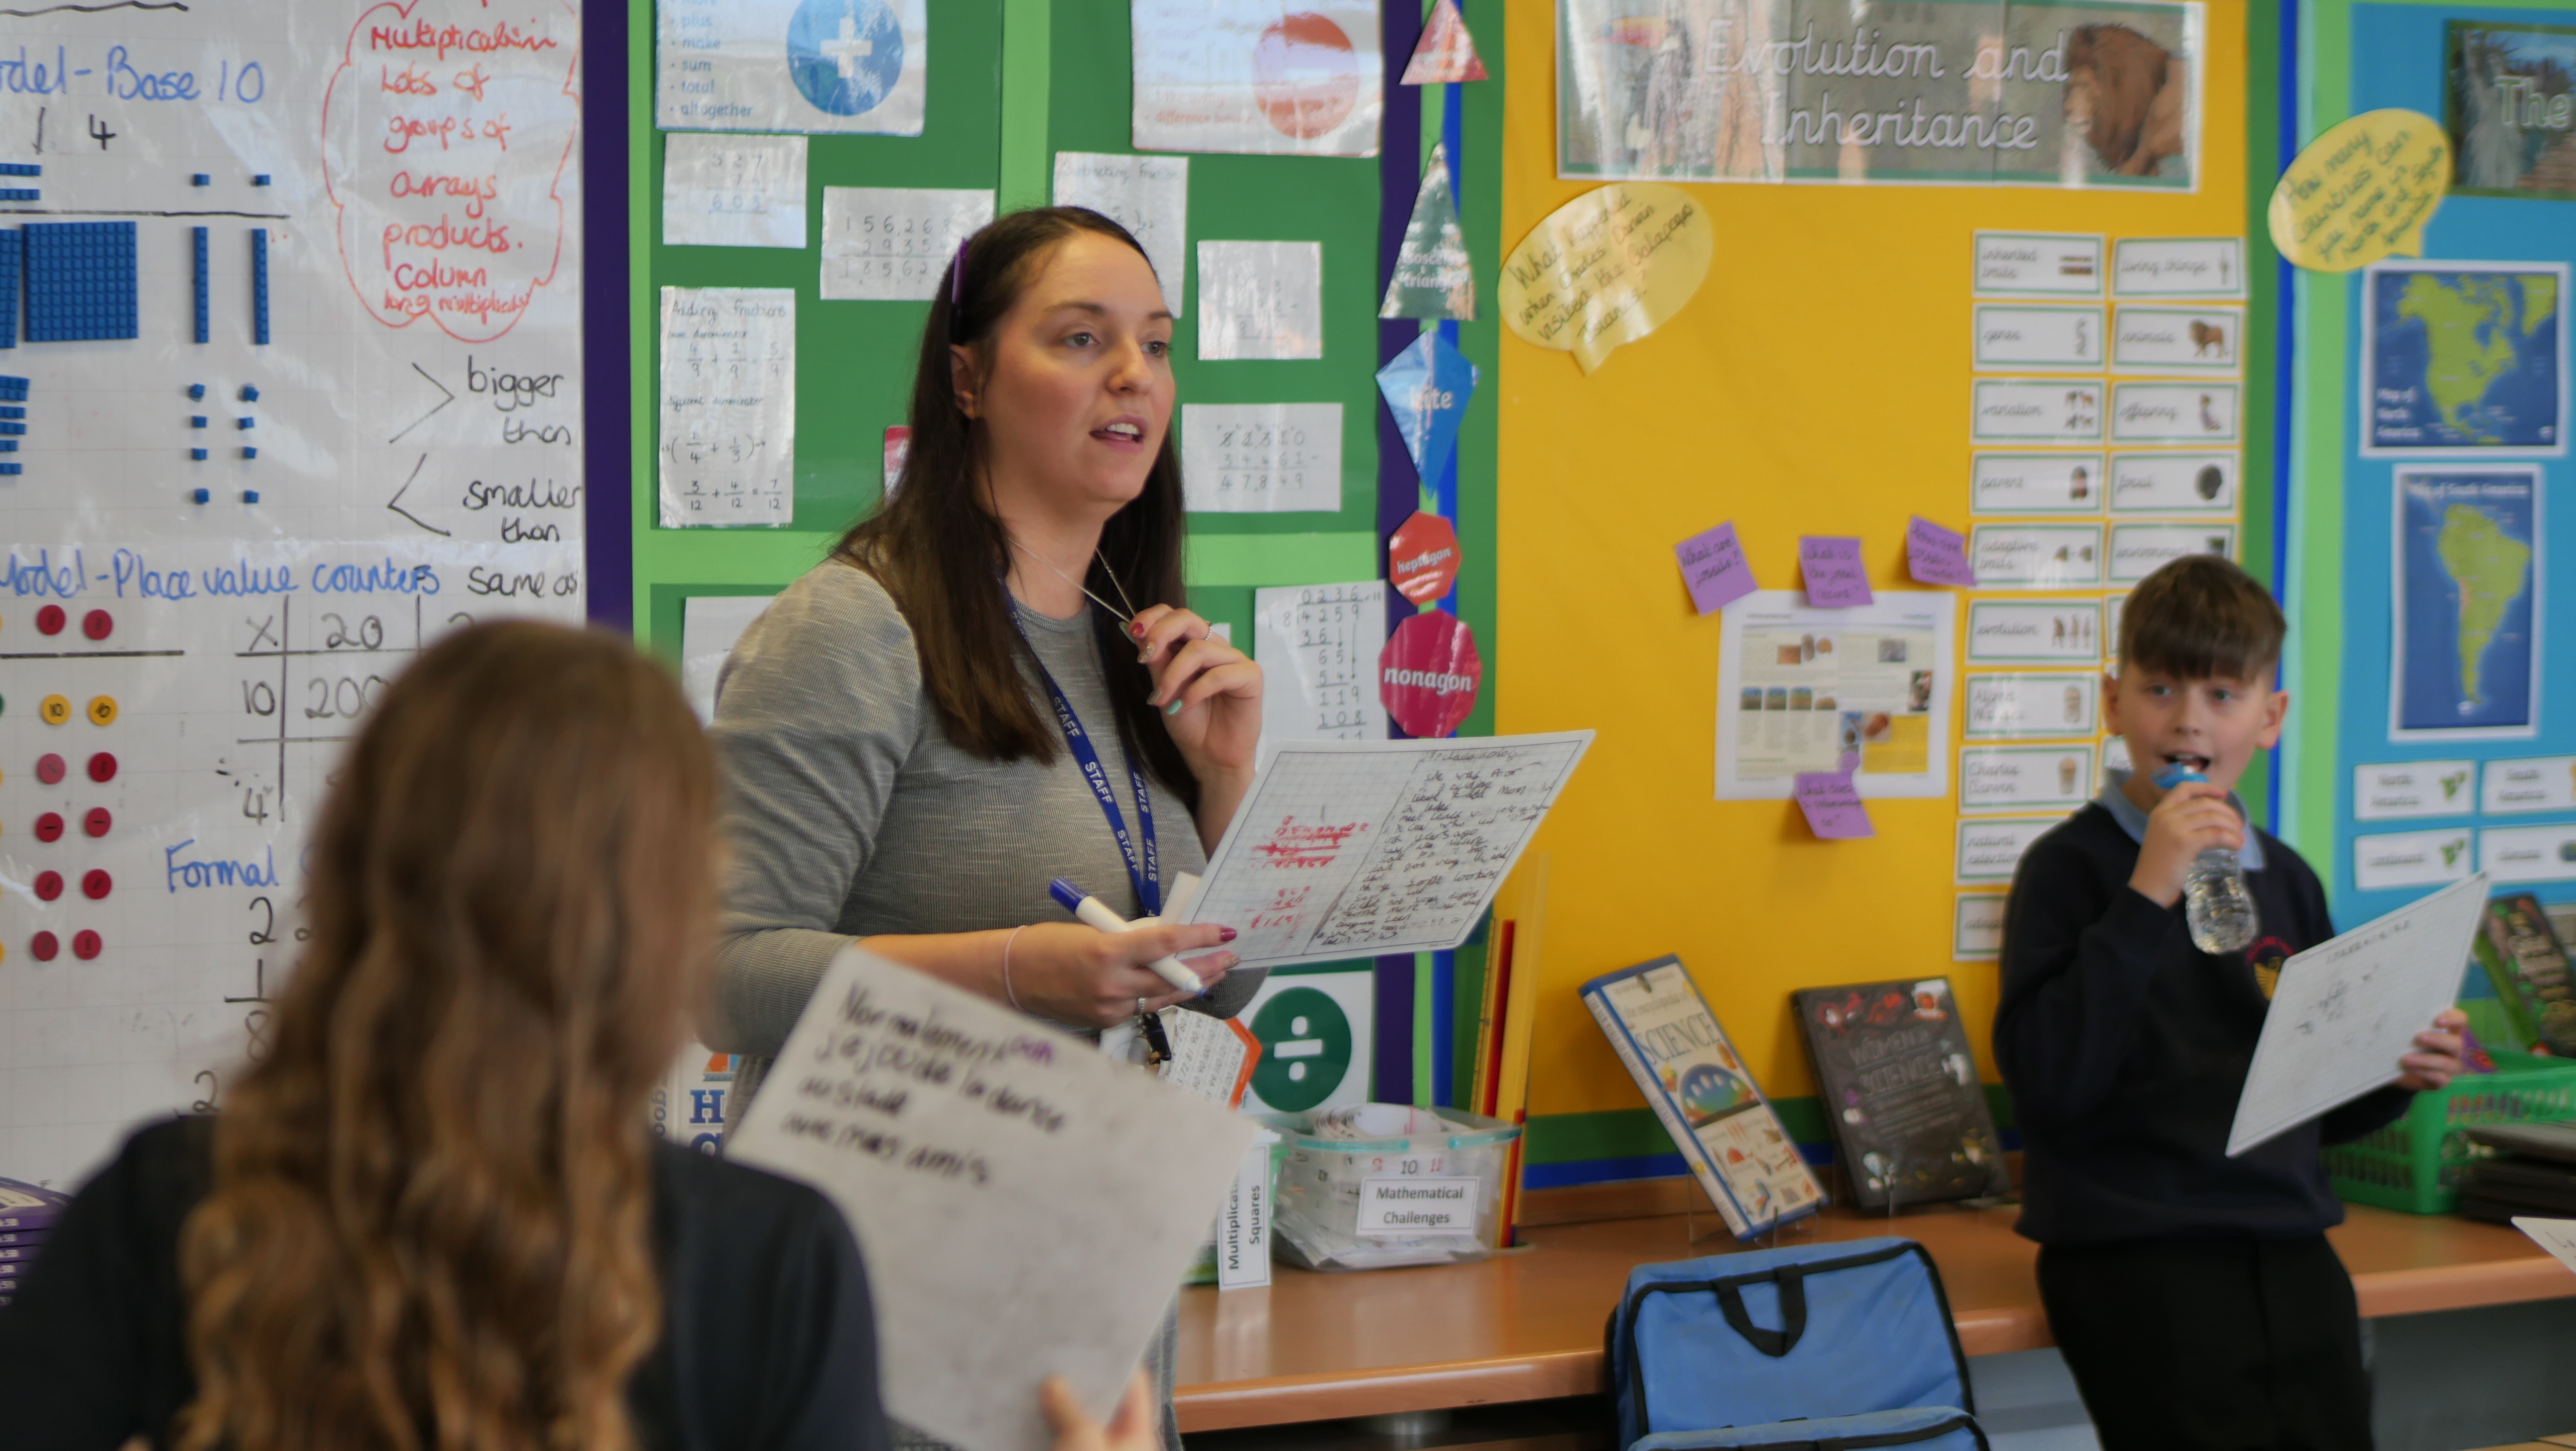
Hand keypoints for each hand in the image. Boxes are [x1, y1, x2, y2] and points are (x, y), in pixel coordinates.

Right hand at [1008, 921, 1236, 1027]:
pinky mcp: (1105, 1021)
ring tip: (1215, 972)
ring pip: (1163, 998)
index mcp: (1107, 951)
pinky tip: (1177, 988)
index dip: (1199, 937)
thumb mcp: (1094, 931)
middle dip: (1206, 966)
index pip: (1165, 943)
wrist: (1011, 977)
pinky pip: (1142, 1007)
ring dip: (1191, 985)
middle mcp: (1111, 983)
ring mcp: (1109, 1007)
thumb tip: (1167, 941)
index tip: (1222, 931)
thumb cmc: (1047, 945)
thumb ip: (1131, 939)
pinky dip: (1161, 996)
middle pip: (1173, 978)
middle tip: (1229, 955)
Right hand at [1043, 1371, 1156, 1450]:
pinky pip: (1068, 1439)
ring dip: (1064, 1407)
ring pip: (1084, 1423)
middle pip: (1107, 1403)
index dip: (1117, 1364)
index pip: (1136, 1386)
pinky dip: (1054, 1427)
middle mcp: (1124, 1444)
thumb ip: (1069, 1406)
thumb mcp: (1082, 1438)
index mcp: (1140, 1435)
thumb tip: (1053, 1381)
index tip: (1093, 1346)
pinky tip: (1035, 1412)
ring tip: (1042, 1382)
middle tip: (1060, 1363)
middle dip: (1083, 1385)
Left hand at [1129, 605, 1260, 779]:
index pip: (1174, 615)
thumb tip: (1135, 630)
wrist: (1210, 757)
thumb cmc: (1189, 724)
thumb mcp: (1163, 688)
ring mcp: (1234, 659)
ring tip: (1161, 700)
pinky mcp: (1251, 676)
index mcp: (1192, 644)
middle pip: (1188, 619)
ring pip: (1199, 649)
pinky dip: (1195, 691)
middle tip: (1145, 658)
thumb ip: (1155, 660)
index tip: (1134, 631)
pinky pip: (1219, 674)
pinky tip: (1183, 706)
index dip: (1152, 617)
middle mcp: (1214, 646)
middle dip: (1161, 634)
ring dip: (1173, 675)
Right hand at [2126, 781, 2246, 906]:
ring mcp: (2174, 828)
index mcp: (2159, 812)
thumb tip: (2212, 819)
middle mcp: (2165, 816)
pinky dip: (2231, 839)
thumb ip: (2180, 825)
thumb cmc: (2158, 867)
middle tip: (2238, 824)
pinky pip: (2216, 834)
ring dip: (2232, 827)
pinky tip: (2236, 845)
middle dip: (2227, 812)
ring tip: (2240, 838)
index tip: (2222, 794)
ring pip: (2213, 817)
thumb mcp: (2164, 837)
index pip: (2183, 788)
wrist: (2148, 889)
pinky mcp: (2184, 843)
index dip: (2205, 788)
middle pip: (2204, 803)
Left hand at [2397, 1008, 2469, 1091]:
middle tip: (2419, 1038)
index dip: (2453, 1019)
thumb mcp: (2403, 1028)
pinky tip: (2410, 1069)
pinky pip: (2440, 1078)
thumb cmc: (2403, 1040)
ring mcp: (2450, 1064)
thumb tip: (2385, 1009)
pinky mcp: (2443, 1080)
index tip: (2437, 1021)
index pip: (2459, 1020)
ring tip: (2406, 1059)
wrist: (2397, 1065)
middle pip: (2456, 1043)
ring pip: (2447, 1063)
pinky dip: (2424, 1073)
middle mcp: (2452, 1046)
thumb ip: (2404, 1019)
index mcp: (2448, 1029)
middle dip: (2438, 1040)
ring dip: (2426, 1060)